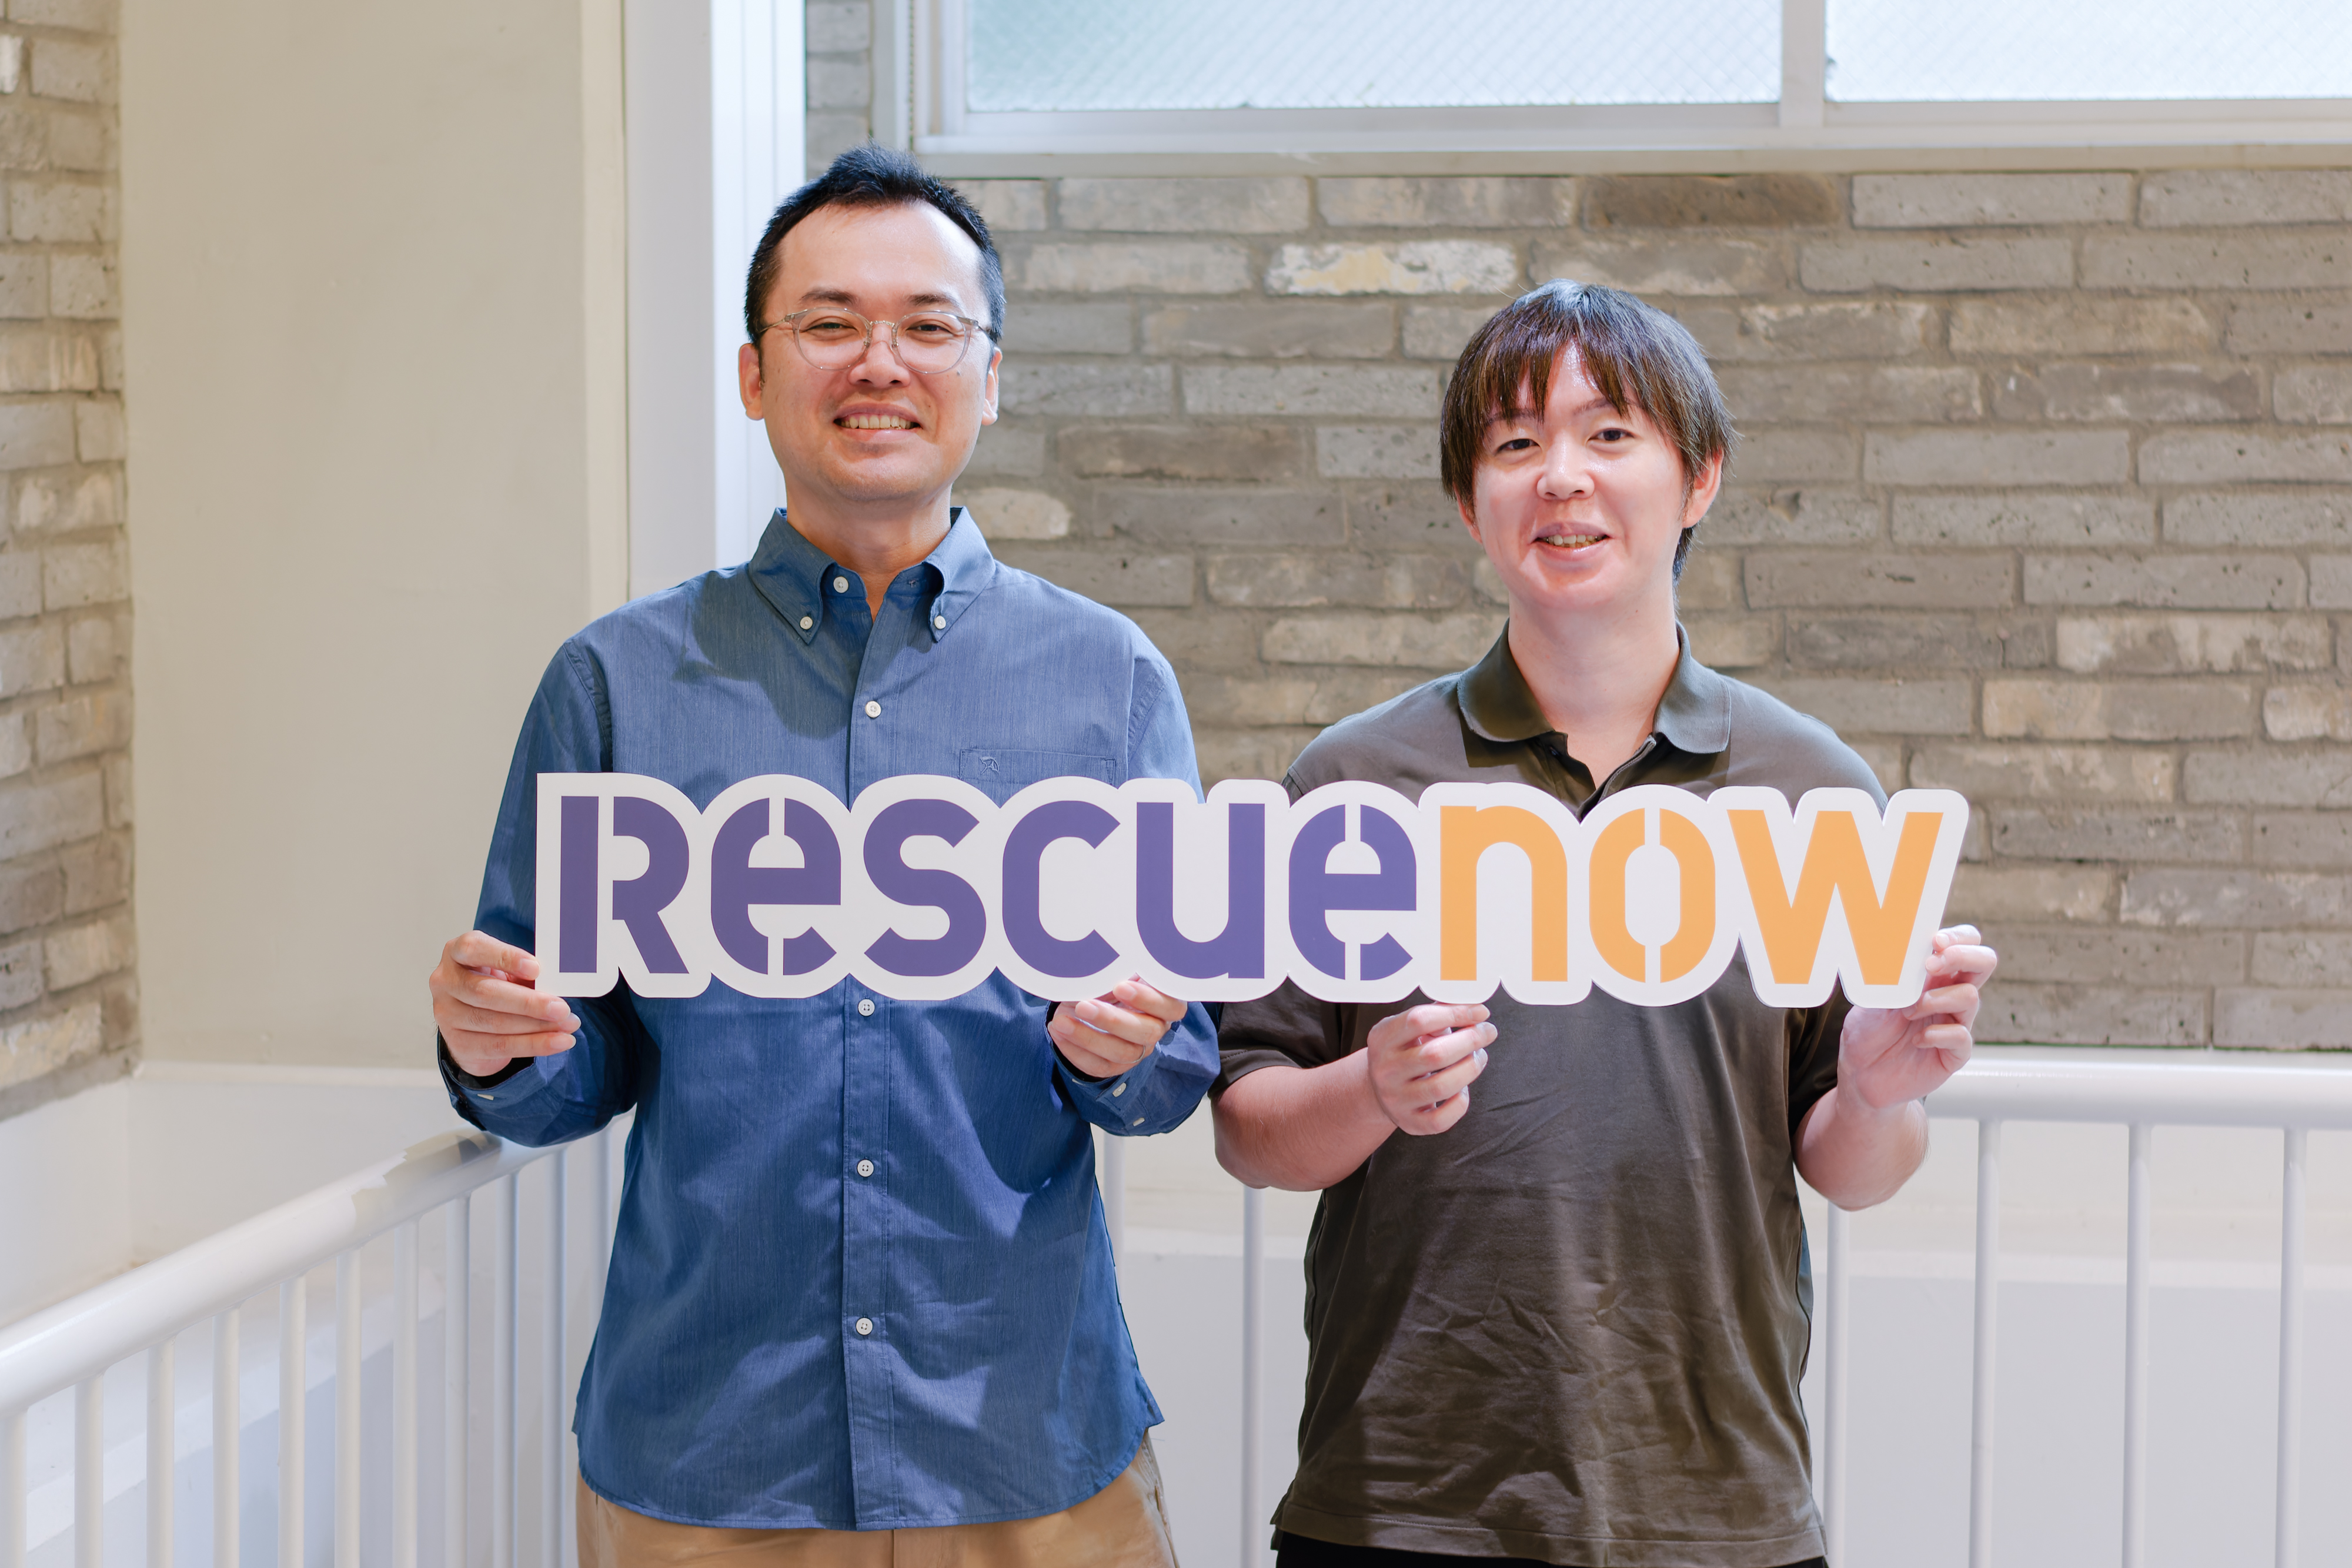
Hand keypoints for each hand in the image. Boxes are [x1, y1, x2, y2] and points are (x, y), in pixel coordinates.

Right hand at [429, 930, 580, 1078]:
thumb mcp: (508, 970)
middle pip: (484, 992)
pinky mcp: (457, 1042)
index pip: (473, 949)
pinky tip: (558, 1042)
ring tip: (568, 1025)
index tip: (536, 968)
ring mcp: (446, 1013)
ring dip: (537, 1027)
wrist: (473, 1021)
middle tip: (562, 1008)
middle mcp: (445, 981)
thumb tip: (560, 983)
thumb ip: (527, 972)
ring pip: (493, 1023)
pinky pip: (499, 1046)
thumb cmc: (496, 983)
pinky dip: (533, 1045)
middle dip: (528, 1003)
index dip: (504, 957)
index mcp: (456, 952)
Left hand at [1051, 977, 1185, 1079]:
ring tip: (1061, 1021)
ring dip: (1088, 1038)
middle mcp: (1156, 1028)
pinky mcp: (1115, 1065)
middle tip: (1083, 1006)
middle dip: (1113, 1020)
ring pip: (1121, 1053)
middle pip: (1146, 1033)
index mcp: (1164, 1001)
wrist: (1088, 1000)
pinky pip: (1098, 1065)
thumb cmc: (1109, 977)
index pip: (1171, 1006)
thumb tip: (1106, 960)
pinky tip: (1058, 1032)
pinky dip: (1075, 1051)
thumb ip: (1118, 966)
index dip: (1148, 1000)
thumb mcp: (1115, 967)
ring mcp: (1138, 1050)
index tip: (1120, 986)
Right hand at [1363, 1003, 1492, 1135]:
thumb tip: (1473, 1000)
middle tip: (1488, 1032)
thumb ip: (1437, 1012)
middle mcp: (1385, 1070)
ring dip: (1470, 1068)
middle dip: (1471, 1040)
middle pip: (1434, 1055)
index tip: (1481, 1012)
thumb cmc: (1405, 1050)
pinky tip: (1463, 1088)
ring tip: (1479, 1056)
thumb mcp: (1409, 1027)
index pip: (1420, 1020)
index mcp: (1382, 1038)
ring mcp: (1396, 1099)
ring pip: (1442, 1086)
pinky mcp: (1410, 1123)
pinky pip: (1443, 1118)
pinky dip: (1461, 1102)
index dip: (1456, 1013)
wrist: (1379, 1090)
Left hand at [1837, 926, 1997, 1115]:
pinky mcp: (1954, 1053)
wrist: (1860, 1073)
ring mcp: (1955, 1023)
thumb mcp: (1871, 996)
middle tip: (1932, 964)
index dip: (1958, 937)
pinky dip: (1937, 1034)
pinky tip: (1916, 1040)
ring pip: (1970, 997)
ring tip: (1907, 1012)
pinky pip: (1961, 1036)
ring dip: (1935, 999)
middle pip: (1983, 962)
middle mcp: (1948, 995)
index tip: (1936, 941)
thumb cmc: (1867, 1031)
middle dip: (1964, 955)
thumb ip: (1888, 975)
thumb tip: (1895, 951)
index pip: (1963, 943)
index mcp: (1932, 975)